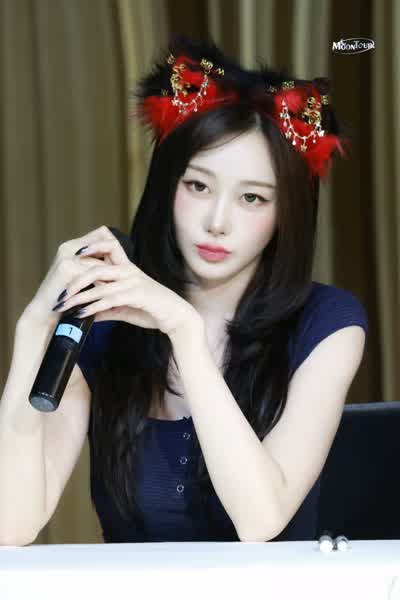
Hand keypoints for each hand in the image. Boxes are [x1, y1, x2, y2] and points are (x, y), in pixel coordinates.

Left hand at [52, 236, 202, 337]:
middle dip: (75, 280)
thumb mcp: (126, 308)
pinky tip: (82, 314)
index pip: (107, 250)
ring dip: (80, 296)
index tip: (71, 258)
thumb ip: (107, 308)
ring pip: (100, 285)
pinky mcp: (138, 295)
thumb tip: (88, 314)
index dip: (90, 249)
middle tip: (61, 294)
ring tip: (65, 306)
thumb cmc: (154, 311)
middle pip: (96, 268)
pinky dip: (93, 307)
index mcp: (128, 270)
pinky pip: (110, 299)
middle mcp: (130, 272)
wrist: (177, 317)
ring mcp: (134, 282)